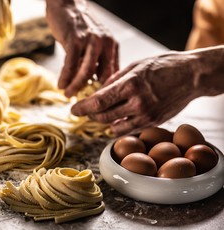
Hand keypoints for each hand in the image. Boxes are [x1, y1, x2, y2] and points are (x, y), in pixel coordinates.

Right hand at [45, 0, 118, 97]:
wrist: (66, 5)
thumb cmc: (79, 27)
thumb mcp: (93, 44)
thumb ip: (96, 61)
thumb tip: (94, 84)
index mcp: (112, 46)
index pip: (112, 74)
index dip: (104, 91)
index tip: (97, 103)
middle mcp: (105, 43)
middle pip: (101, 75)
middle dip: (92, 93)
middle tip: (83, 104)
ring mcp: (90, 41)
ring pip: (86, 72)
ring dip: (76, 86)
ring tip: (69, 95)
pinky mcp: (75, 39)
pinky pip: (71, 64)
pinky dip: (65, 77)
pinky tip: (61, 85)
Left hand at [70, 51, 203, 135]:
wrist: (191, 75)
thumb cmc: (163, 66)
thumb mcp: (135, 66)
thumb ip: (114, 81)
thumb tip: (96, 92)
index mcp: (130, 85)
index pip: (98, 102)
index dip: (82, 108)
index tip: (73, 109)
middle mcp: (137, 103)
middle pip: (103, 117)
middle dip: (90, 115)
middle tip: (84, 111)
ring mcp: (146, 115)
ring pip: (113, 127)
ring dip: (103, 122)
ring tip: (100, 114)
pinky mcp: (153, 122)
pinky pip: (128, 130)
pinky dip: (118, 126)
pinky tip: (116, 119)